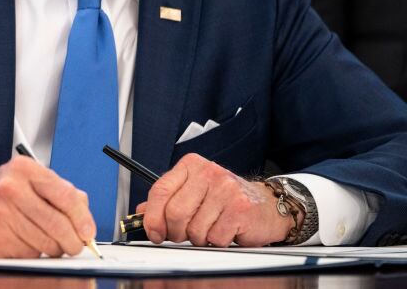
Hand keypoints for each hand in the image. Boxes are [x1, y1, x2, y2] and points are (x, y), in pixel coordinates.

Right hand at [0, 156, 95, 257]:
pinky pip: (29, 254)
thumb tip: (85, 213)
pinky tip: (21, 242)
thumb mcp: (23, 182)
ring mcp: (2, 212)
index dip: (83, 218)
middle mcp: (12, 187)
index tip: (88, 232)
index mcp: (24, 169)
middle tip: (74, 245)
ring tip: (41, 241)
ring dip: (51, 249)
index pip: (66, 195)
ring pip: (47, 242)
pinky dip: (32, 254)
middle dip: (72, 240)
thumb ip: (55, 191)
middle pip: (59, 223)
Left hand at [136, 153, 293, 246]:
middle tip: (182, 235)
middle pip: (174, 213)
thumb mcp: (193, 192)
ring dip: (198, 238)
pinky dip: (216, 241)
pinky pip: (214, 238)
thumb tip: (141, 211)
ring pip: (194, 229)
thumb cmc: (226, 199)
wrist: (265, 205)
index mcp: (192, 165)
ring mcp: (225, 190)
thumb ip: (167, 199)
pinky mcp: (240, 209)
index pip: (160, 190)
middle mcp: (208, 173)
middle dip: (175, 232)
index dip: (152, 216)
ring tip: (209, 228)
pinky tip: (224, 230)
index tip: (153, 231)